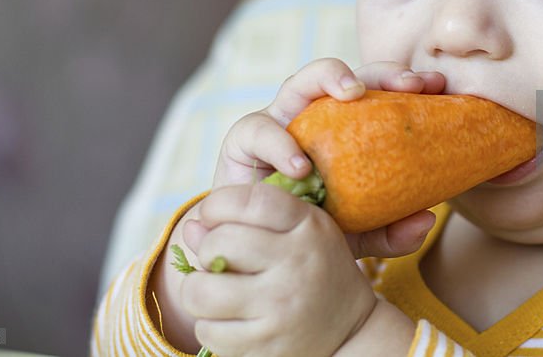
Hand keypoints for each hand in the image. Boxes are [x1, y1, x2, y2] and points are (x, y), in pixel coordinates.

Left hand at [179, 182, 379, 355]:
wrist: (351, 329)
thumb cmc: (314, 268)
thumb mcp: (299, 230)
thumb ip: (248, 219)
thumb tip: (192, 227)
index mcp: (308, 226)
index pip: (251, 200)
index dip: (218, 203)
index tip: (211, 214)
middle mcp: (296, 263)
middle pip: (218, 244)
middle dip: (206, 249)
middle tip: (216, 258)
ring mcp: (279, 307)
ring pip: (201, 291)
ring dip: (197, 290)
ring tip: (214, 289)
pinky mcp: (264, 344)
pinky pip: (207, 329)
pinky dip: (209, 323)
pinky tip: (229, 318)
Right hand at [214, 57, 444, 257]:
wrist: (253, 252)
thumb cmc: (308, 231)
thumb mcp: (357, 236)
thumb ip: (390, 233)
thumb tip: (426, 221)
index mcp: (344, 128)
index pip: (379, 93)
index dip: (406, 83)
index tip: (438, 85)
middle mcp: (312, 116)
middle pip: (348, 77)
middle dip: (380, 72)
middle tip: (409, 84)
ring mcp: (278, 121)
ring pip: (301, 81)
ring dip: (328, 77)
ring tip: (352, 94)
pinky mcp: (242, 139)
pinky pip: (258, 130)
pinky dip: (279, 145)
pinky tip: (300, 168)